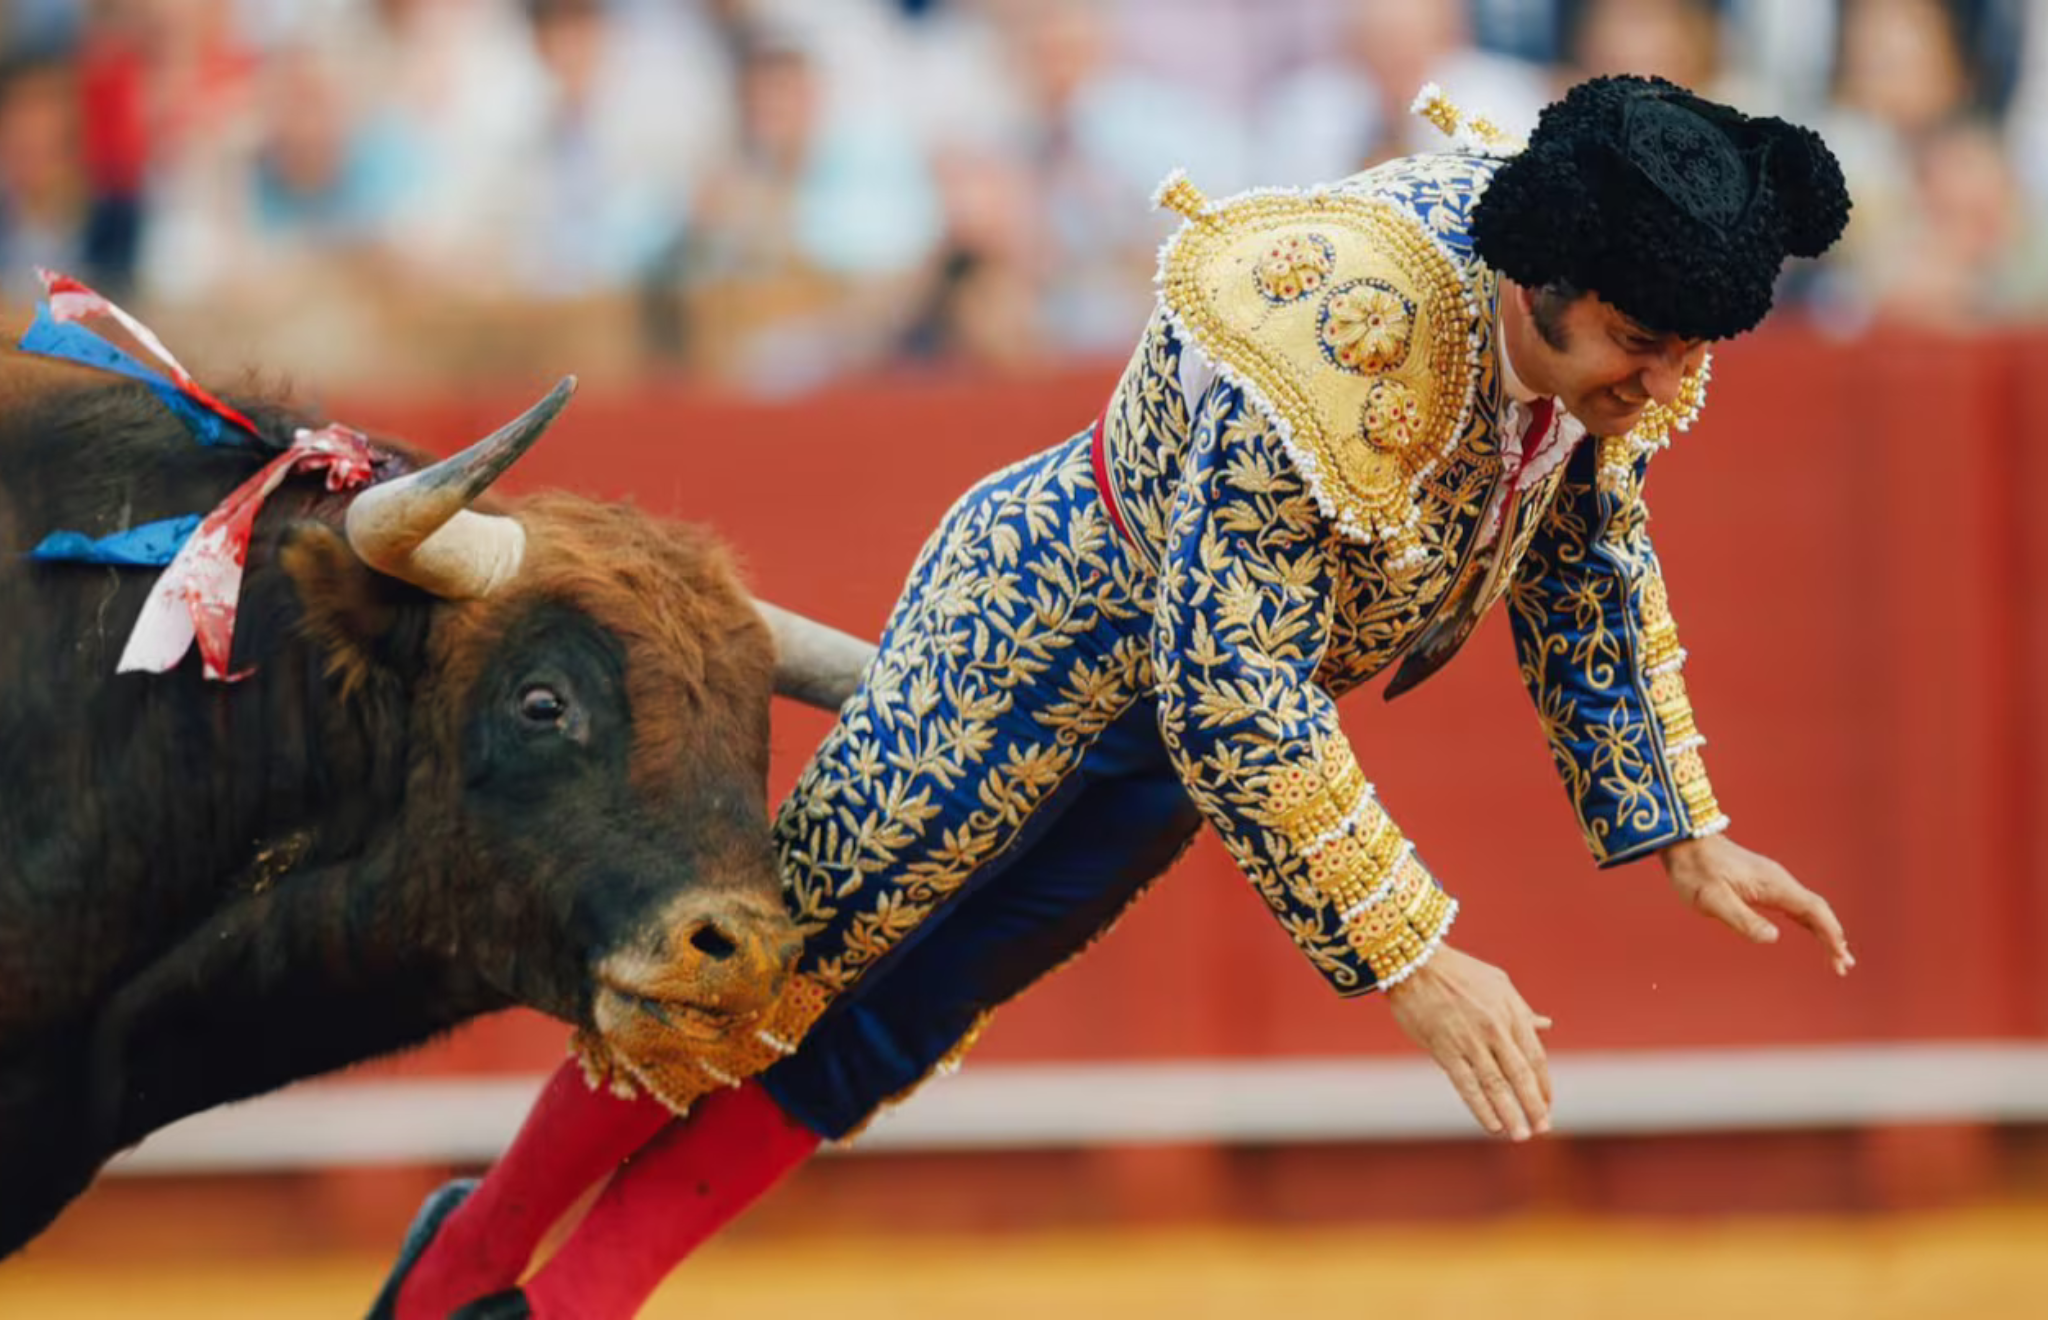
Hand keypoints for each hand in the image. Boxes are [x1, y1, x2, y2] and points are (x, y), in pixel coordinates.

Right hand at [1385, 944, 1551, 1140]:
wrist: (1415, 963)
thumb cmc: (1458, 971)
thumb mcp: (1498, 983)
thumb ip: (1521, 1010)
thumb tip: (1546, 1025)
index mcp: (1511, 1013)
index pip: (1535, 1057)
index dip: (1543, 1085)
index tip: (1546, 1105)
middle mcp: (1494, 1029)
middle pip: (1520, 1075)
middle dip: (1533, 1105)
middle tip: (1542, 1129)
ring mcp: (1469, 1041)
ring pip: (1496, 1085)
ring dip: (1510, 1113)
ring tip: (1519, 1135)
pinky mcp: (1444, 1049)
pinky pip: (1466, 1085)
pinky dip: (1481, 1108)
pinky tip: (1492, 1125)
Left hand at [1660, 834, 1853, 974]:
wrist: (1684, 842)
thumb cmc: (1695, 870)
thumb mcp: (1712, 898)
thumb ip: (1742, 919)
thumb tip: (1773, 937)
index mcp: (1773, 884)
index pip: (1814, 910)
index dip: (1830, 934)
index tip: (1840, 957)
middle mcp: (1779, 880)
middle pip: (1817, 910)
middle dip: (1833, 937)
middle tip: (1844, 965)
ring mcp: (1772, 880)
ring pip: (1808, 907)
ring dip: (1823, 930)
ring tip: (1836, 956)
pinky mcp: (1763, 882)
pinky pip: (1794, 904)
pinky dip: (1808, 921)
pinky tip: (1812, 932)